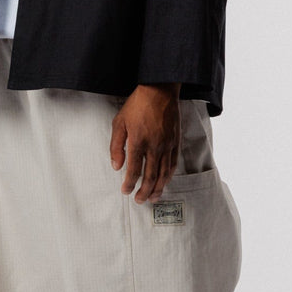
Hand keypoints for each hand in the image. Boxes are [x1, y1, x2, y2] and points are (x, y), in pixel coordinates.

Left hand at [110, 83, 181, 202]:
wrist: (160, 91)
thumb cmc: (137, 105)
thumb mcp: (119, 123)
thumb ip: (116, 146)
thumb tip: (116, 167)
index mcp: (138, 141)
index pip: (133, 170)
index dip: (129, 183)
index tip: (125, 191)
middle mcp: (154, 146)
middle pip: (150, 176)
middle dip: (144, 191)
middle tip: (139, 201)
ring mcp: (167, 145)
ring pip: (163, 173)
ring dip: (158, 188)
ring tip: (153, 198)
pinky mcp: (175, 142)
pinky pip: (173, 163)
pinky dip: (168, 176)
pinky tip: (164, 182)